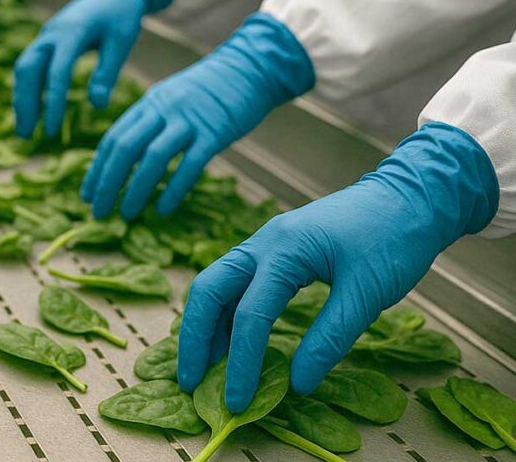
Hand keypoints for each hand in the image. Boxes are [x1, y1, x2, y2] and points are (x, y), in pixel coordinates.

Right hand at [13, 0, 174, 137]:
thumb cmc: (122, 16)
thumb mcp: (121, 42)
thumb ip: (107, 72)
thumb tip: (97, 106)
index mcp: (72, 32)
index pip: (56, 71)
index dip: (52, 101)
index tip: (51, 130)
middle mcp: (51, 33)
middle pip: (27, 69)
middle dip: (24, 103)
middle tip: (27, 137)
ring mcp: (45, 36)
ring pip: (23, 69)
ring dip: (21, 100)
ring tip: (25, 132)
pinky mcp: (45, 42)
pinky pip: (29, 67)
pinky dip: (27, 90)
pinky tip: (31, 113)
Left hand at [80, 13, 313, 219]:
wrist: (250, 67)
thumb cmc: (208, 90)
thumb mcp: (170, 98)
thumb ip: (149, 123)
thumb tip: (126, 156)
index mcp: (148, 104)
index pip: (113, 139)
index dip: (97, 169)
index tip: (87, 195)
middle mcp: (163, 110)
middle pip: (125, 149)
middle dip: (107, 183)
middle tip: (98, 212)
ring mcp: (189, 120)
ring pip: (153, 158)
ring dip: (136, 189)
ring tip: (126, 214)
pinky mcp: (215, 131)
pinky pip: (190, 164)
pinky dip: (174, 189)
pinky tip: (163, 209)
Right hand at [177, 122, 497, 411]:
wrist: (409, 197)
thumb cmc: (393, 239)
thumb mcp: (367, 293)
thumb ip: (330, 338)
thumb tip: (297, 383)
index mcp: (284, 250)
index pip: (249, 314)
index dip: (241, 363)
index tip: (238, 402)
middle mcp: (262, 244)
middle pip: (207, 291)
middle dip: (194, 338)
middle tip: (190, 381)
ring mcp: (263, 244)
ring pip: (215, 286)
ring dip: (205, 327)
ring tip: (205, 368)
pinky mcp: (273, 251)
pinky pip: (235, 284)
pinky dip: (225, 315)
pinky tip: (229, 342)